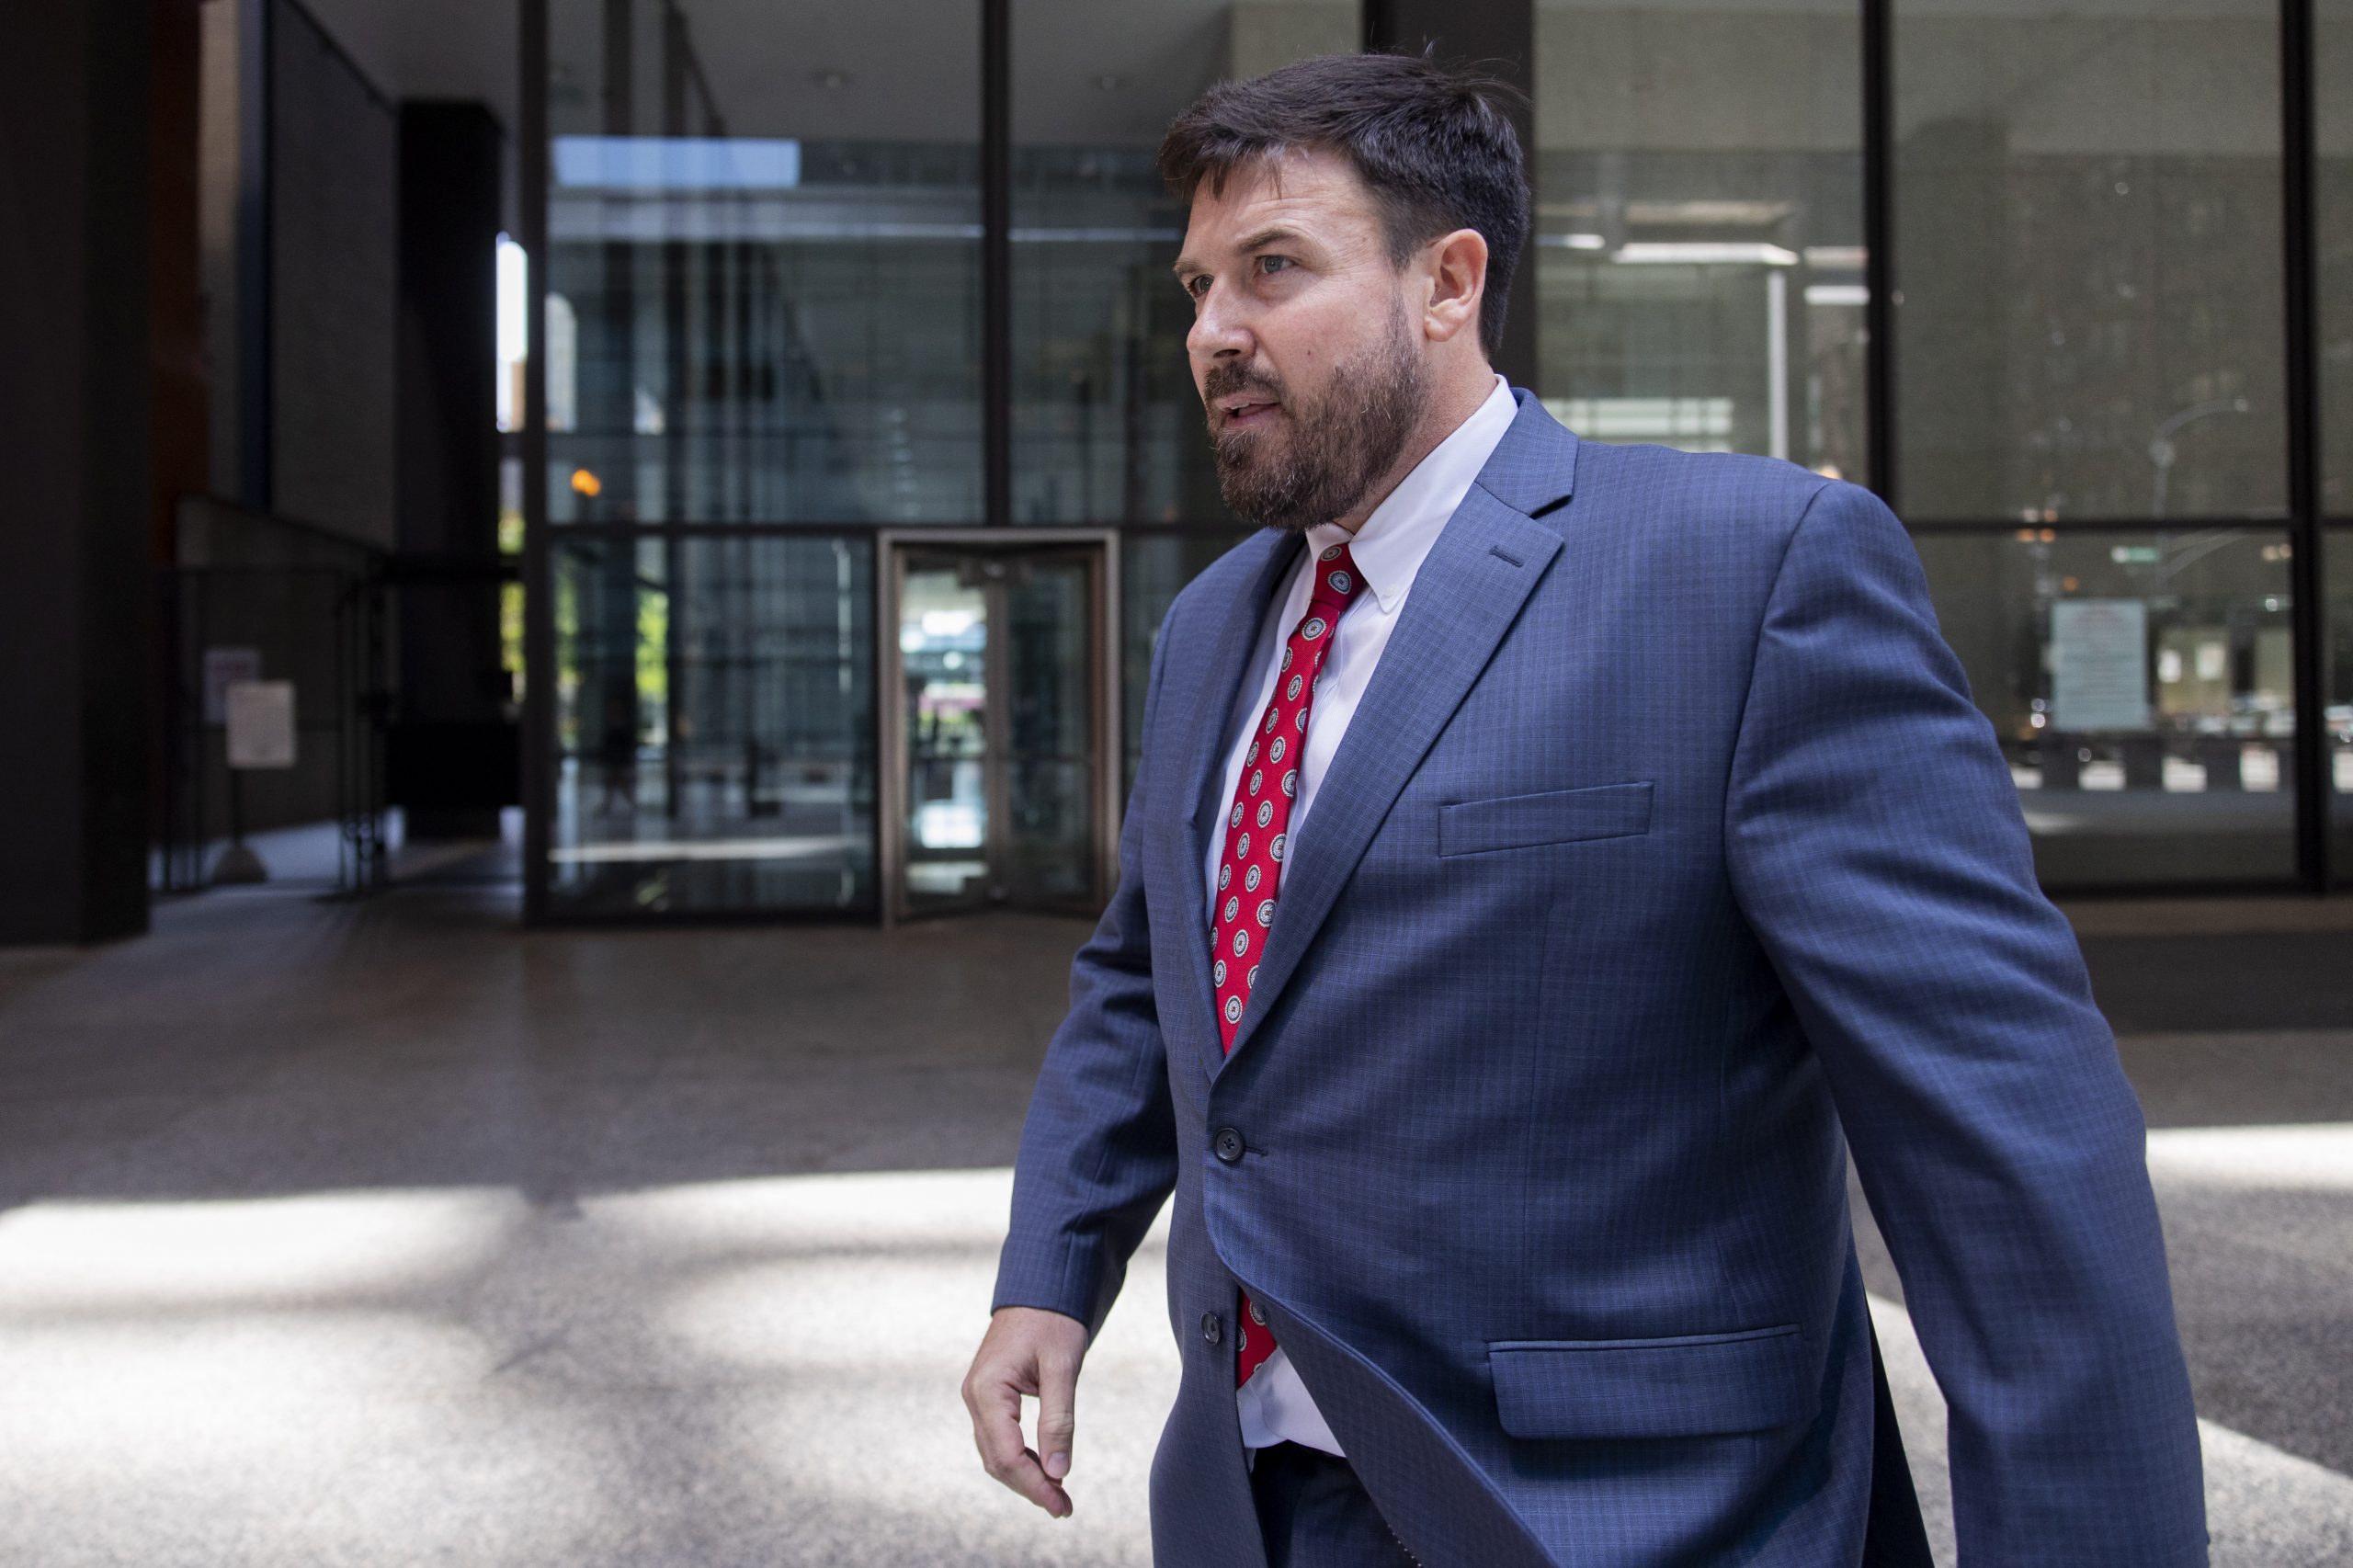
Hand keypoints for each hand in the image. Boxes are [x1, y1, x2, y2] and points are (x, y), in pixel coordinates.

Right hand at [962, 1305, 1088, 1517]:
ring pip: (995, 1452)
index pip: (1007, 1455)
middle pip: (997, 1460)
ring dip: (1025, 1475)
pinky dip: (1020, 1457)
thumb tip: (1058, 1471)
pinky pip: (999, 1437)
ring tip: (1058, 1494)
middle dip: (1030, 1486)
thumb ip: (1058, 1420)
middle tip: (1064, 1507)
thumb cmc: (1052, 1320)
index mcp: (987, 1390)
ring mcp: (978, 1397)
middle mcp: (975, 1397)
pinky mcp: (988, 1396)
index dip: (1034, 1484)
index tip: (1062, 1504)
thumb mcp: (1062, 1368)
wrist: (1039, 1286)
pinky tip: (1044, 1466)